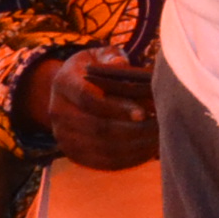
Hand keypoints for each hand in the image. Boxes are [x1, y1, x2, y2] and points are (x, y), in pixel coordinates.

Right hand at [24, 46, 160, 169]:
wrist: (70, 91)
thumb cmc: (95, 68)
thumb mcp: (100, 55)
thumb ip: (112, 57)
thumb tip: (121, 64)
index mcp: (64, 83)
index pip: (88, 99)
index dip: (116, 107)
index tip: (143, 112)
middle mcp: (58, 112)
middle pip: (95, 127)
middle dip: (131, 129)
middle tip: (160, 127)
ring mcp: (63, 136)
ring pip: (101, 148)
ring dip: (134, 146)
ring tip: (160, 138)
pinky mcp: (74, 154)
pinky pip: (103, 163)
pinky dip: (129, 159)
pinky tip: (150, 151)